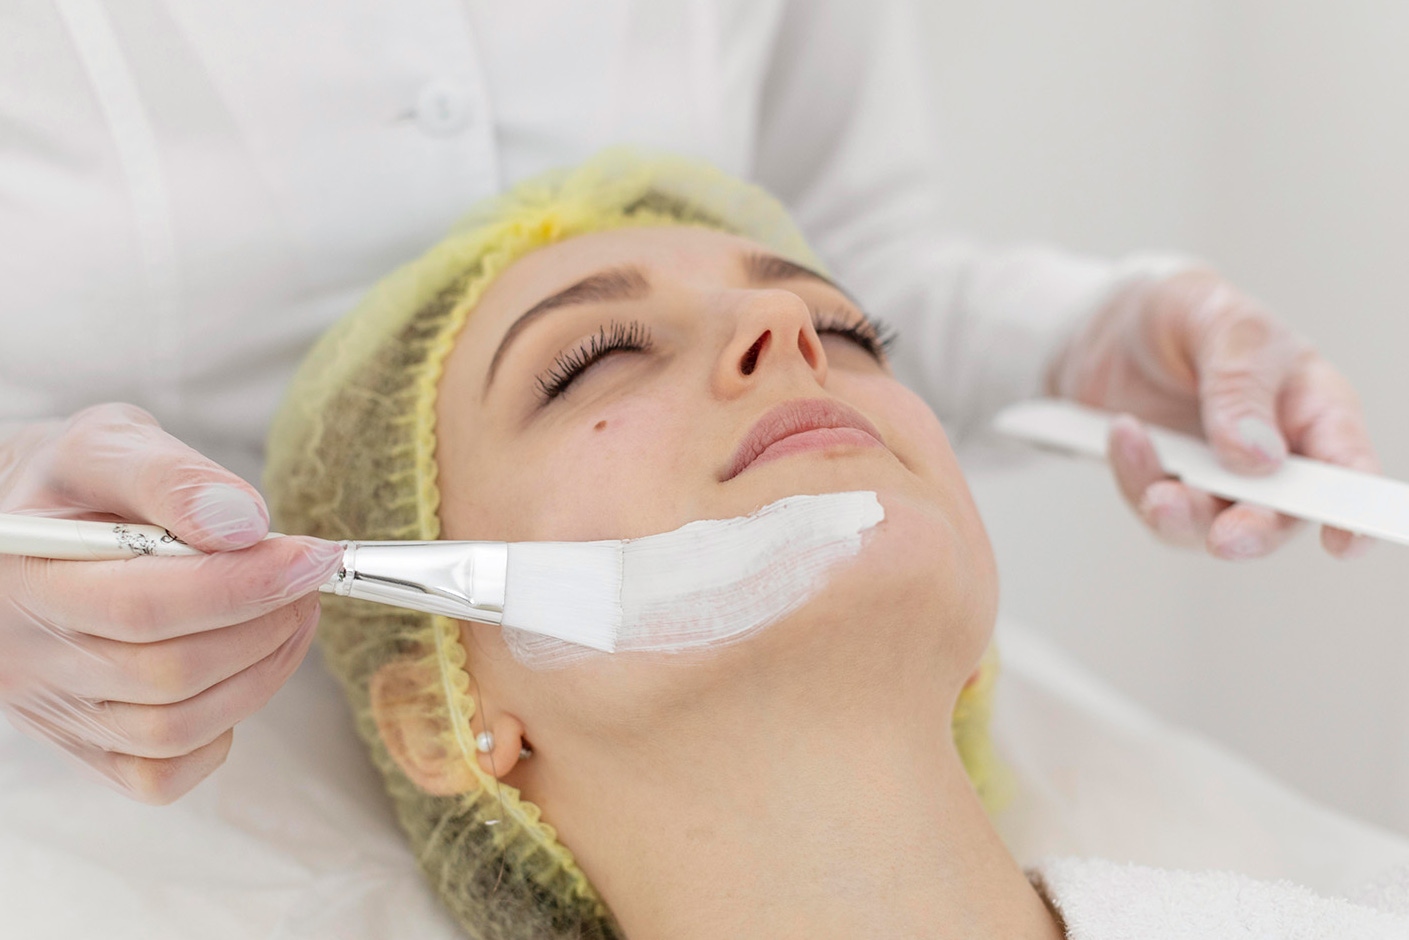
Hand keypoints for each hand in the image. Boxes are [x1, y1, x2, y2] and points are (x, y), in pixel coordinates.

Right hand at [0, 404, 343, 802]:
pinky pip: (158, 775)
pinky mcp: (82, 742)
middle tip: (309, 577)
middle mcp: (29, 656)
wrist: (26, 525)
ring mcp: (54, 708)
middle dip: (264, 624)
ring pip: (173, 729)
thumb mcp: (108, 445)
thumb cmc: (71, 485)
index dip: (245, 585)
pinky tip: (240, 672)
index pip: (144, 604)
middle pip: (168, 672)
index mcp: (26, 576)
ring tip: (293, 614)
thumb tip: (244, 524)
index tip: (313, 556)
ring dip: (260, 673)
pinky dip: (218, 734)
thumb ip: (171, 476)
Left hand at [1047, 269, 1376, 560]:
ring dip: (1181, 513)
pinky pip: (1154, 503)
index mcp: (1313, 405)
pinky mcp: (1168, 484)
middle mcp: (1275, 452)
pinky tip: (1125, 433)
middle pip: (1278, 516)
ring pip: (1210, 524)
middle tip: (1225, 537)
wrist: (1110, 323)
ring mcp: (1219, 476)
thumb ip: (1240, 383)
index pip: (1346, 464)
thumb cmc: (1185, 312)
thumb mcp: (1219, 323)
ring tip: (1156, 487)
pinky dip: (1136, 477)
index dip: (1353, 509)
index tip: (1342, 542)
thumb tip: (1260, 458)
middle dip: (1252, 532)